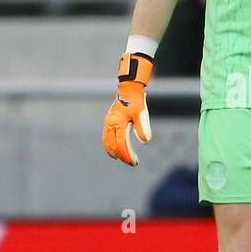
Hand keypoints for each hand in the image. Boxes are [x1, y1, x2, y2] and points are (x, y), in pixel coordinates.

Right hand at [102, 52, 152, 166]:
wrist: (128, 89)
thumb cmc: (136, 101)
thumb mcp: (142, 114)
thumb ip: (143, 128)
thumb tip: (145, 142)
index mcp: (118, 123)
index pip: (121, 144)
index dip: (127, 155)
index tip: (133, 162)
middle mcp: (111, 123)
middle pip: (113, 145)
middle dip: (121, 155)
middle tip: (131, 163)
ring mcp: (108, 121)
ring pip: (106, 140)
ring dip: (112, 150)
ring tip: (118, 158)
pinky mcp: (108, 120)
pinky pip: (105, 135)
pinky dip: (107, 143)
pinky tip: (111, 148)